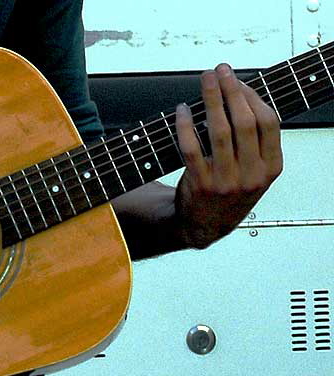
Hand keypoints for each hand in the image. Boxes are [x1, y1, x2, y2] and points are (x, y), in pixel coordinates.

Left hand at [174, 63, 282, 247]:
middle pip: (244, 122)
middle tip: (221, 70)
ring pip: (219, 132)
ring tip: (205, 80)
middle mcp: (251, 176)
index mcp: (271, 169)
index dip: (253, 97)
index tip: (238, 80)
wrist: (205, 226)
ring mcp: (225, 182)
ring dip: (211, 100)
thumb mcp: (255, 172)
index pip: (268, 123)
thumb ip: (256, 142)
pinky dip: (185, 126)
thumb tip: (240, 94)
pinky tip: (182, 110)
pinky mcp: (200, 185)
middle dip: (232, 91)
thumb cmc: (230, 191)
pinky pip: (191, 149)